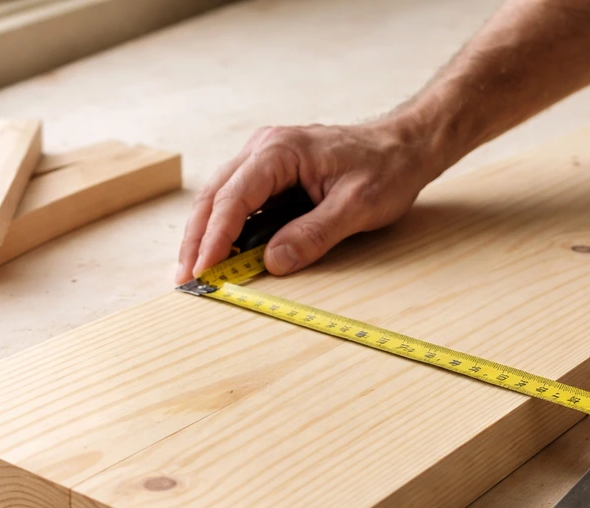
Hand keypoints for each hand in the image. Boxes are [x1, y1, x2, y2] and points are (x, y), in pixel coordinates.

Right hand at [176, 119, 437, 282]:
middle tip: (185, 279)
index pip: (234, 198)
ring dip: (206, 236)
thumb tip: (273, 263)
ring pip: (220, 200)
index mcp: (280, 151)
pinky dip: (226, 230)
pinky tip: (220, 255)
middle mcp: (263, 149)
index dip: (215, 238)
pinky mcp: (271, 176)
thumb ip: (314, 234)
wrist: (404, 147)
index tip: (204, 270)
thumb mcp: (357, 207)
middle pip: (214, 197)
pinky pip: (239, 203)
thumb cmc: (386, 169)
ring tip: (195, 273)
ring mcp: (264, 160)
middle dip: (197, 240)